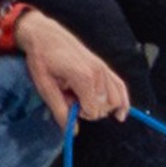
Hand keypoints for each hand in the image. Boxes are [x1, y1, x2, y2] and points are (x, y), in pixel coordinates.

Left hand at [15, 9, 130, 123]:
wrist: (44, 35)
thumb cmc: (42, 59)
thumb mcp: (45, 87)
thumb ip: (59, 109)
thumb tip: (70, 131)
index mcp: (83, 77)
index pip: (93, 111)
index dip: (80, 114)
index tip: (67, 105)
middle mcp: (98, 72)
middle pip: (105, 107)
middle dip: (90, 110)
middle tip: (72, 100)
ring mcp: (103, 68)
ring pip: (115, 100)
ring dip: (102, 106)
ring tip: (83, 99)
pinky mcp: (103, 66)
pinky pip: (121, 87)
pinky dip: (122, 101)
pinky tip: (120, 114)